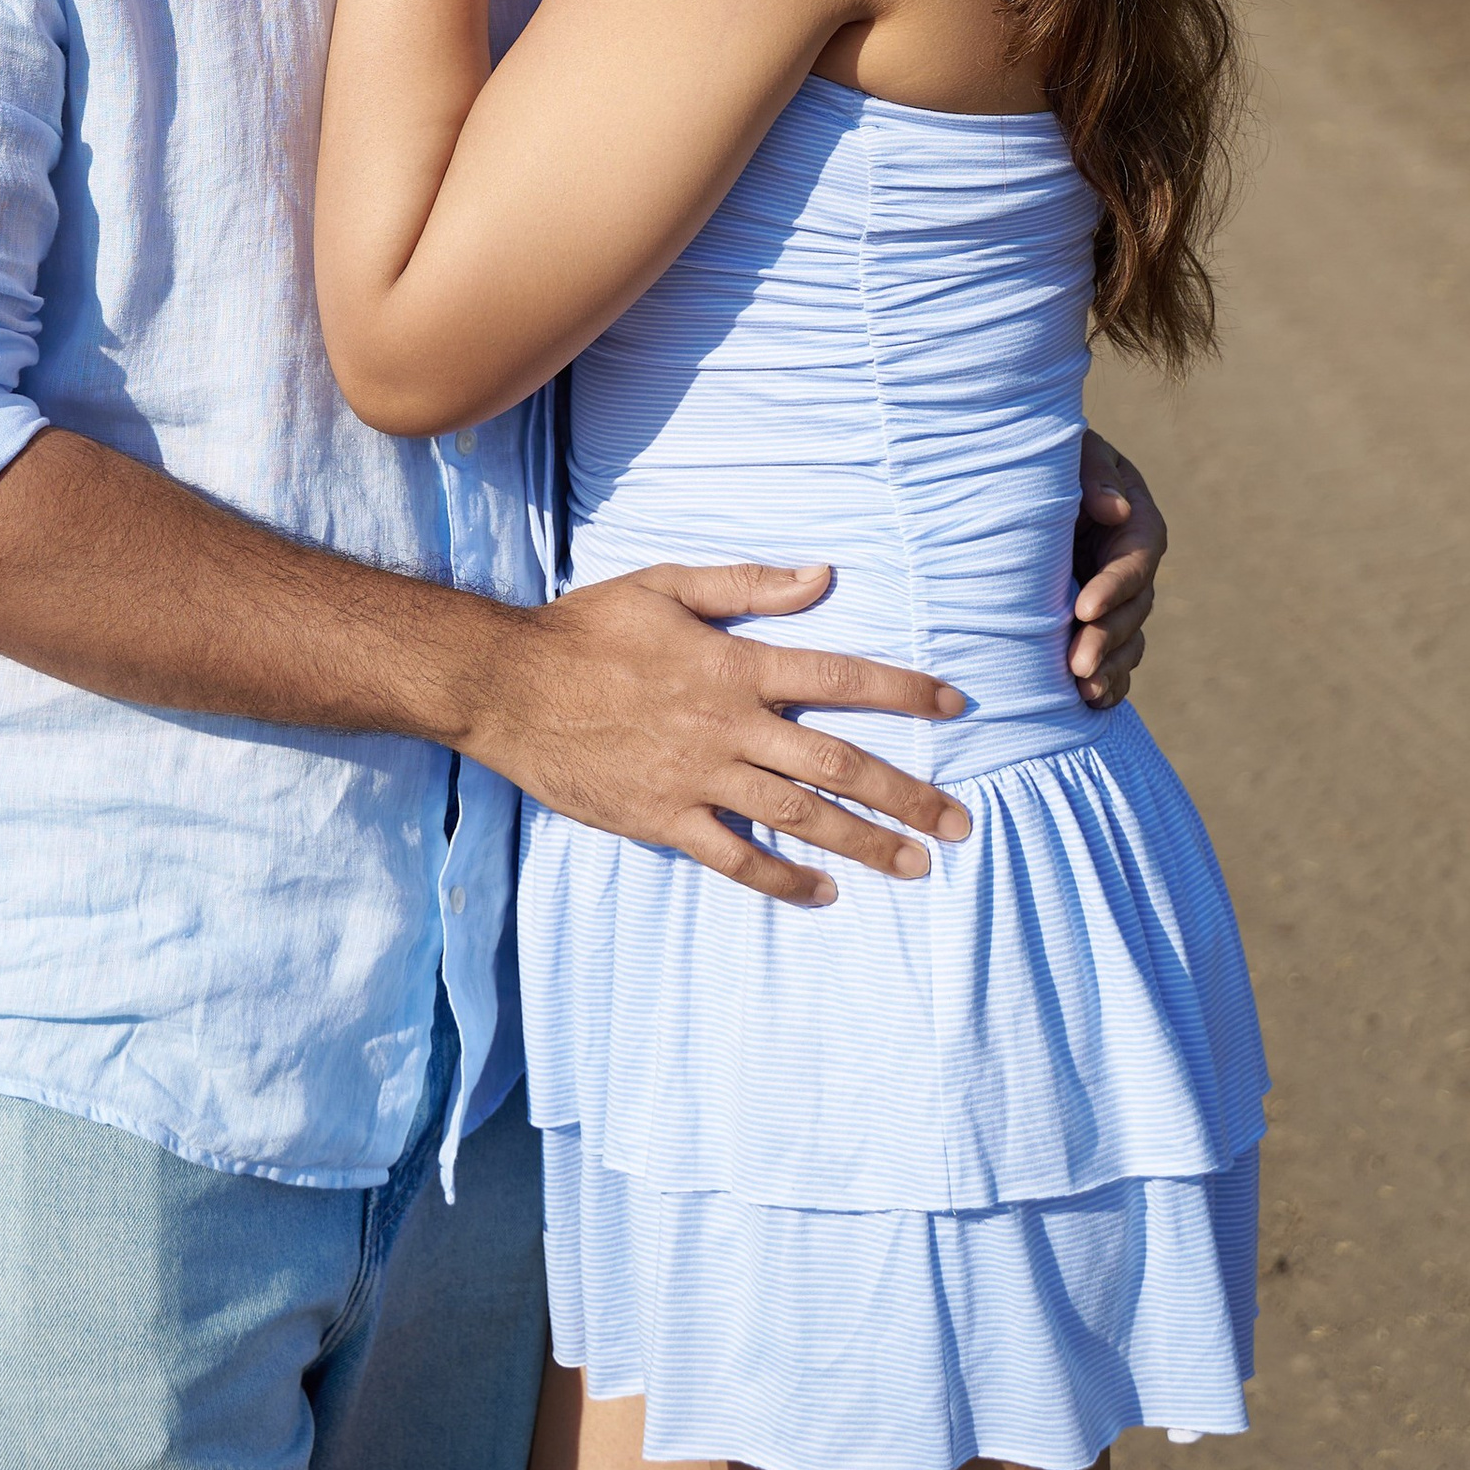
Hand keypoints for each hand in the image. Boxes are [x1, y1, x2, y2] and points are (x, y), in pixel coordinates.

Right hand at [466, 561, 973, 909]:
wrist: (508, 685)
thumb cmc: (588, 627)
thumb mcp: (667, 585)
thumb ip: (747, 584)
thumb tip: (824, 575)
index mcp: (734, 663)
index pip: (839, 677)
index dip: (903, 690)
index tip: (957, 704)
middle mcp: (727, 725)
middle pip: (835, 764)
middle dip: (905, 794)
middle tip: (960, 823)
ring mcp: (696, 777)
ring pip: (796, 816)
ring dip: (862, 843)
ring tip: (916, 866)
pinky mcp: (662, 818)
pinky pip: (732, 858)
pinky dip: (780, 880)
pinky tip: (822, 894)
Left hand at [1069, 428, 1163, 705]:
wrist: (1014, 479)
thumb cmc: (1044, 458)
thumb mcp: (1070, 451)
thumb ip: (1092, 472)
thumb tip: (1117, 510)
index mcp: (1133, 520)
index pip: (1138, 558)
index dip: (1116, 586)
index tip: (1084, 608)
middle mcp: (1129, 564)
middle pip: (1135, 609)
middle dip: (1108, 639)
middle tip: (1078, 664)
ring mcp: (1114, 598)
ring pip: (1128, 641)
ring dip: (1110, 668)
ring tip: (1082, 692)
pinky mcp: (1094, 624)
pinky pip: (1114, 661)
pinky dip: (1108, 684)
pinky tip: (1089, 704)